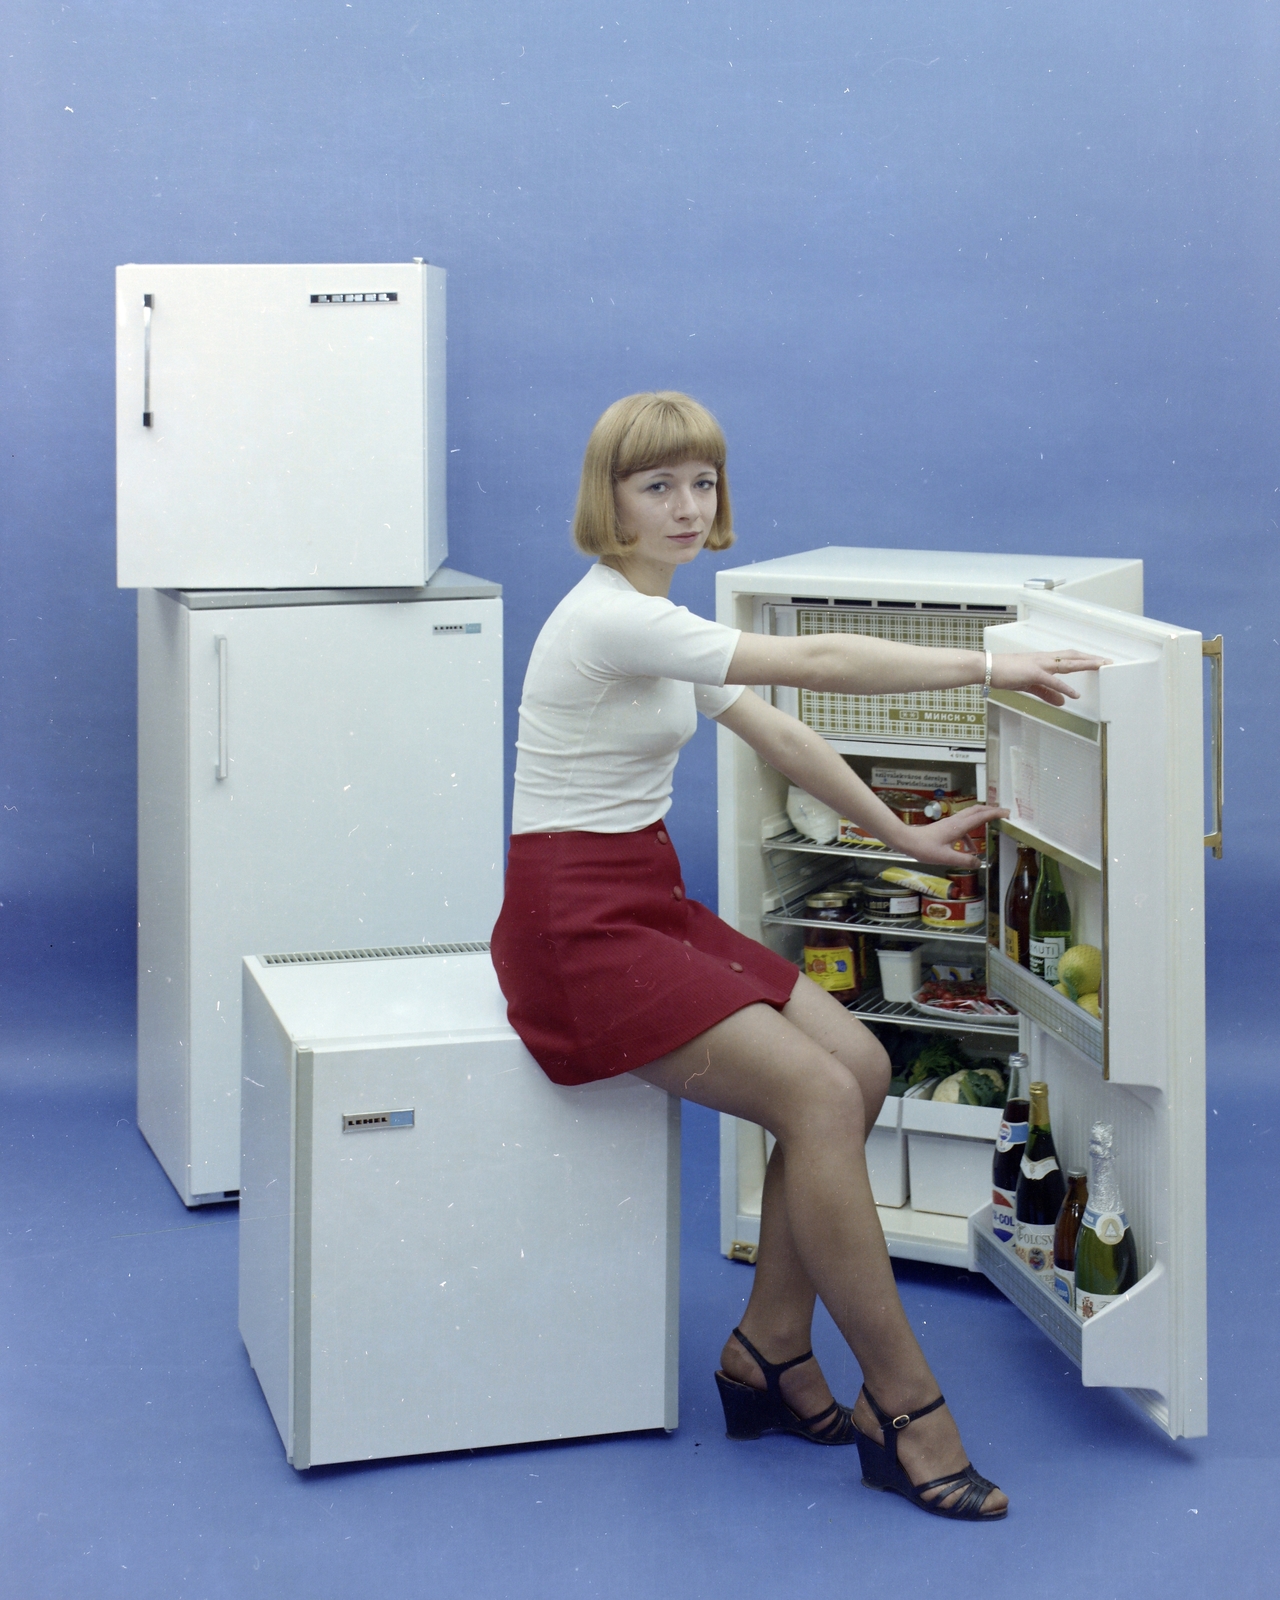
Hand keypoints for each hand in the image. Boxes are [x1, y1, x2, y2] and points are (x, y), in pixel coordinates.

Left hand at [899, 805, 1007, 868]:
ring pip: (969, 817)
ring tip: (991, 827)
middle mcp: (956, 821)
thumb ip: (964, 860)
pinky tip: (969, 849)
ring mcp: (950, 823)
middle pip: (976, 810)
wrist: (908, 841)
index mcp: (959, 826)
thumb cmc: (925, 848)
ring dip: (981, 819)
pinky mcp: (945, 828)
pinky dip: (970, 834)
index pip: (981, 816)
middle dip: (991, 810)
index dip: (995, 813)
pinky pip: (962, 827)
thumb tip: (978, 863)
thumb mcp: (947, 858)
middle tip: (1003, 813)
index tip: (1007, 813)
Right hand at [990, 651, 1109, 705]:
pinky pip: (1052, 681)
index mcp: (1043, 661)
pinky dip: (1065, 687)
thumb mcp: (1029, 685)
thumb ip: (1047, 693)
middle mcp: (1044, 660)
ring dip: (1085, 664)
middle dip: (1091, 658)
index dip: (1084, 658)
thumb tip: (1064, 701)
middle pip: (1073, 656)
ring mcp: (1039, 665)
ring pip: (1067, 663)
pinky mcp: (1032, 674)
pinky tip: (1074, 694)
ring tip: (1101, 667)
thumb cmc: (1004, 673)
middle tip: (1108, 661)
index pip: (1068, 658)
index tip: (1098, 661)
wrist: (986, 668)